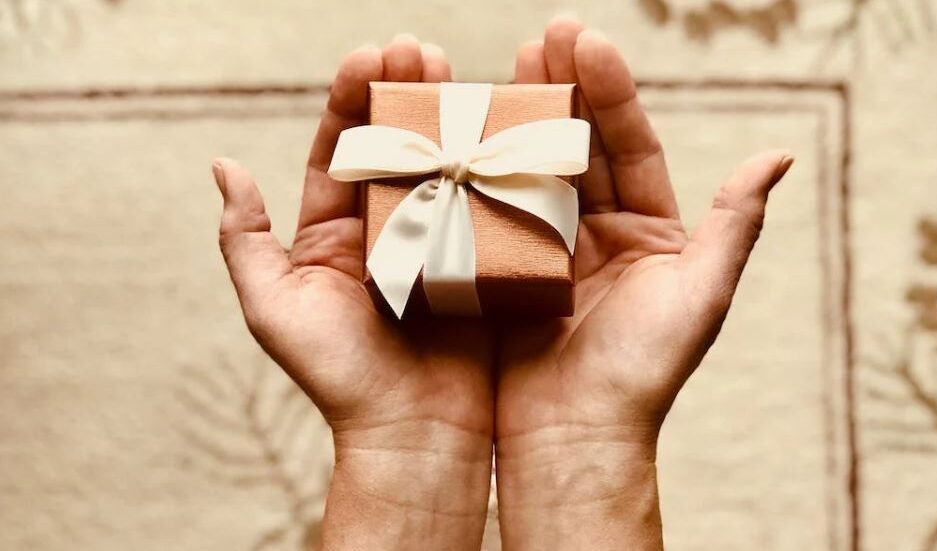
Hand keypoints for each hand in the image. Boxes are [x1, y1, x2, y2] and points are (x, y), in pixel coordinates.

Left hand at [211, 35, 492, 550]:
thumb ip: (247, 241)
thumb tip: (223, 167)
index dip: (351, 102)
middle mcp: (386, 230)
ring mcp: (437, 242)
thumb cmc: (338, 377)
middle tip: (421, 50)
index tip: (369, 56)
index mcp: (334, 234)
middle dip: (404, 94)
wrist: (412, 433)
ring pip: (442, 166)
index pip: (339, 152)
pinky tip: (501, 126)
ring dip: (450, 117)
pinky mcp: (481, 261)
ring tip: (460, 71)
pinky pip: (486, 203)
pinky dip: (492, 164)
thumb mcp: (274, 309)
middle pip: (394, 148)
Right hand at [494, 19, 793, 549]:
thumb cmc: (643, 372)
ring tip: (506, 65)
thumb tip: (779, 154)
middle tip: (543, 37)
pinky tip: (466, 129)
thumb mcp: (700, 294)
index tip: (586, 42)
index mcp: (646, 231)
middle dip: (561, 88)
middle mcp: (596, 232)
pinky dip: (480, 169)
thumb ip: (735, 224)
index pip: (628, 146)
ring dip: (519, 117)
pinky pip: (492, 209)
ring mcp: (545, 248)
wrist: (574, 435)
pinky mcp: (501, 269)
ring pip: (533, 169)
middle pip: (578, 146)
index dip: (610, 93)